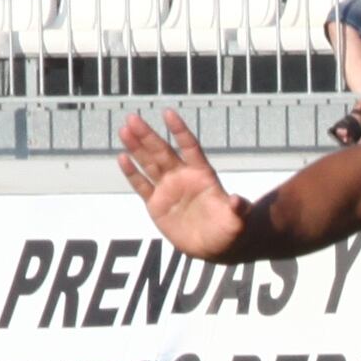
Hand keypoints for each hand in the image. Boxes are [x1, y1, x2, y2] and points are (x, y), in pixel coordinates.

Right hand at [119, 108, 255, 253]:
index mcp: (202, 174)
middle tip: (132, 118)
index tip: (168, 113)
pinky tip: (123, 158)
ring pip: (149, 164)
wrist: (214, 247)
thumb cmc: (229, 229)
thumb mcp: (237, 220)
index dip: (179, 131)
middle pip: (162, 152)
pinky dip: (132, 173)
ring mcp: (168, 189)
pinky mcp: (156, 204)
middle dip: (148, 136)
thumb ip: (237, 208)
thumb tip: (237, 200)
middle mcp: (182, 177)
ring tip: (124, 131)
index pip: (189, 147)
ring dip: (136, 148)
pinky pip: (142, 185)